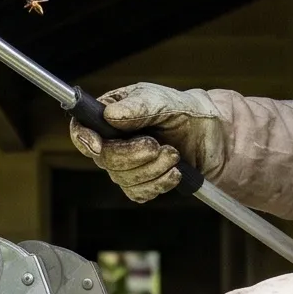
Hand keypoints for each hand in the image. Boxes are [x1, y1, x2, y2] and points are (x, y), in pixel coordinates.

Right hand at [69, 83, 228, 202]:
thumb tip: (110, 115)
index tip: (99, 145)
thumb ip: (137, 106)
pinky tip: (174, 172)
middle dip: (133, 155)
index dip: (84, 139)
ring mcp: (125, 165)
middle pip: (104, 159)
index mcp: (109, 115)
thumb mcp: (162, 101)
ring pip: (122, 179)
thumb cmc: (184, 111)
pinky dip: (158, 184)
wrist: (211, 135)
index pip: (81, 129)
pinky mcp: (140, 183)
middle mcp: (112, 141)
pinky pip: (138, 193)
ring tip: (173, 154)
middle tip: (158, 145)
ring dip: (152, 169)